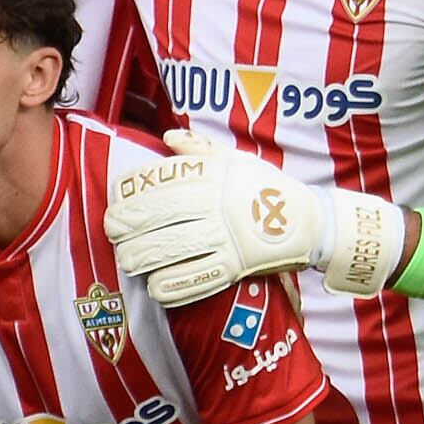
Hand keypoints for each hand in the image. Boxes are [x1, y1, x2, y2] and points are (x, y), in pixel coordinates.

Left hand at [106, 127, 403, 304]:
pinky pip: (195, 278)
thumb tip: (167, 138)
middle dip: (127, 230)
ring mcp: (226, 237)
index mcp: (214, 176)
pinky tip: (155, 286)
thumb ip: (200, 149)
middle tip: (114, 236)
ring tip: (128, 262)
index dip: (131, 197)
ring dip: (141, 258)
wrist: (310, 221)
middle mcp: (216, 205)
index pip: (161, 184)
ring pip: (170, 250)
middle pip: (158, 218)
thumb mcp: (236, 160)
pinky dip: (169, 285)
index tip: (114, 205)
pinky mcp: (236, 266)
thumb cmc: (267, 189)